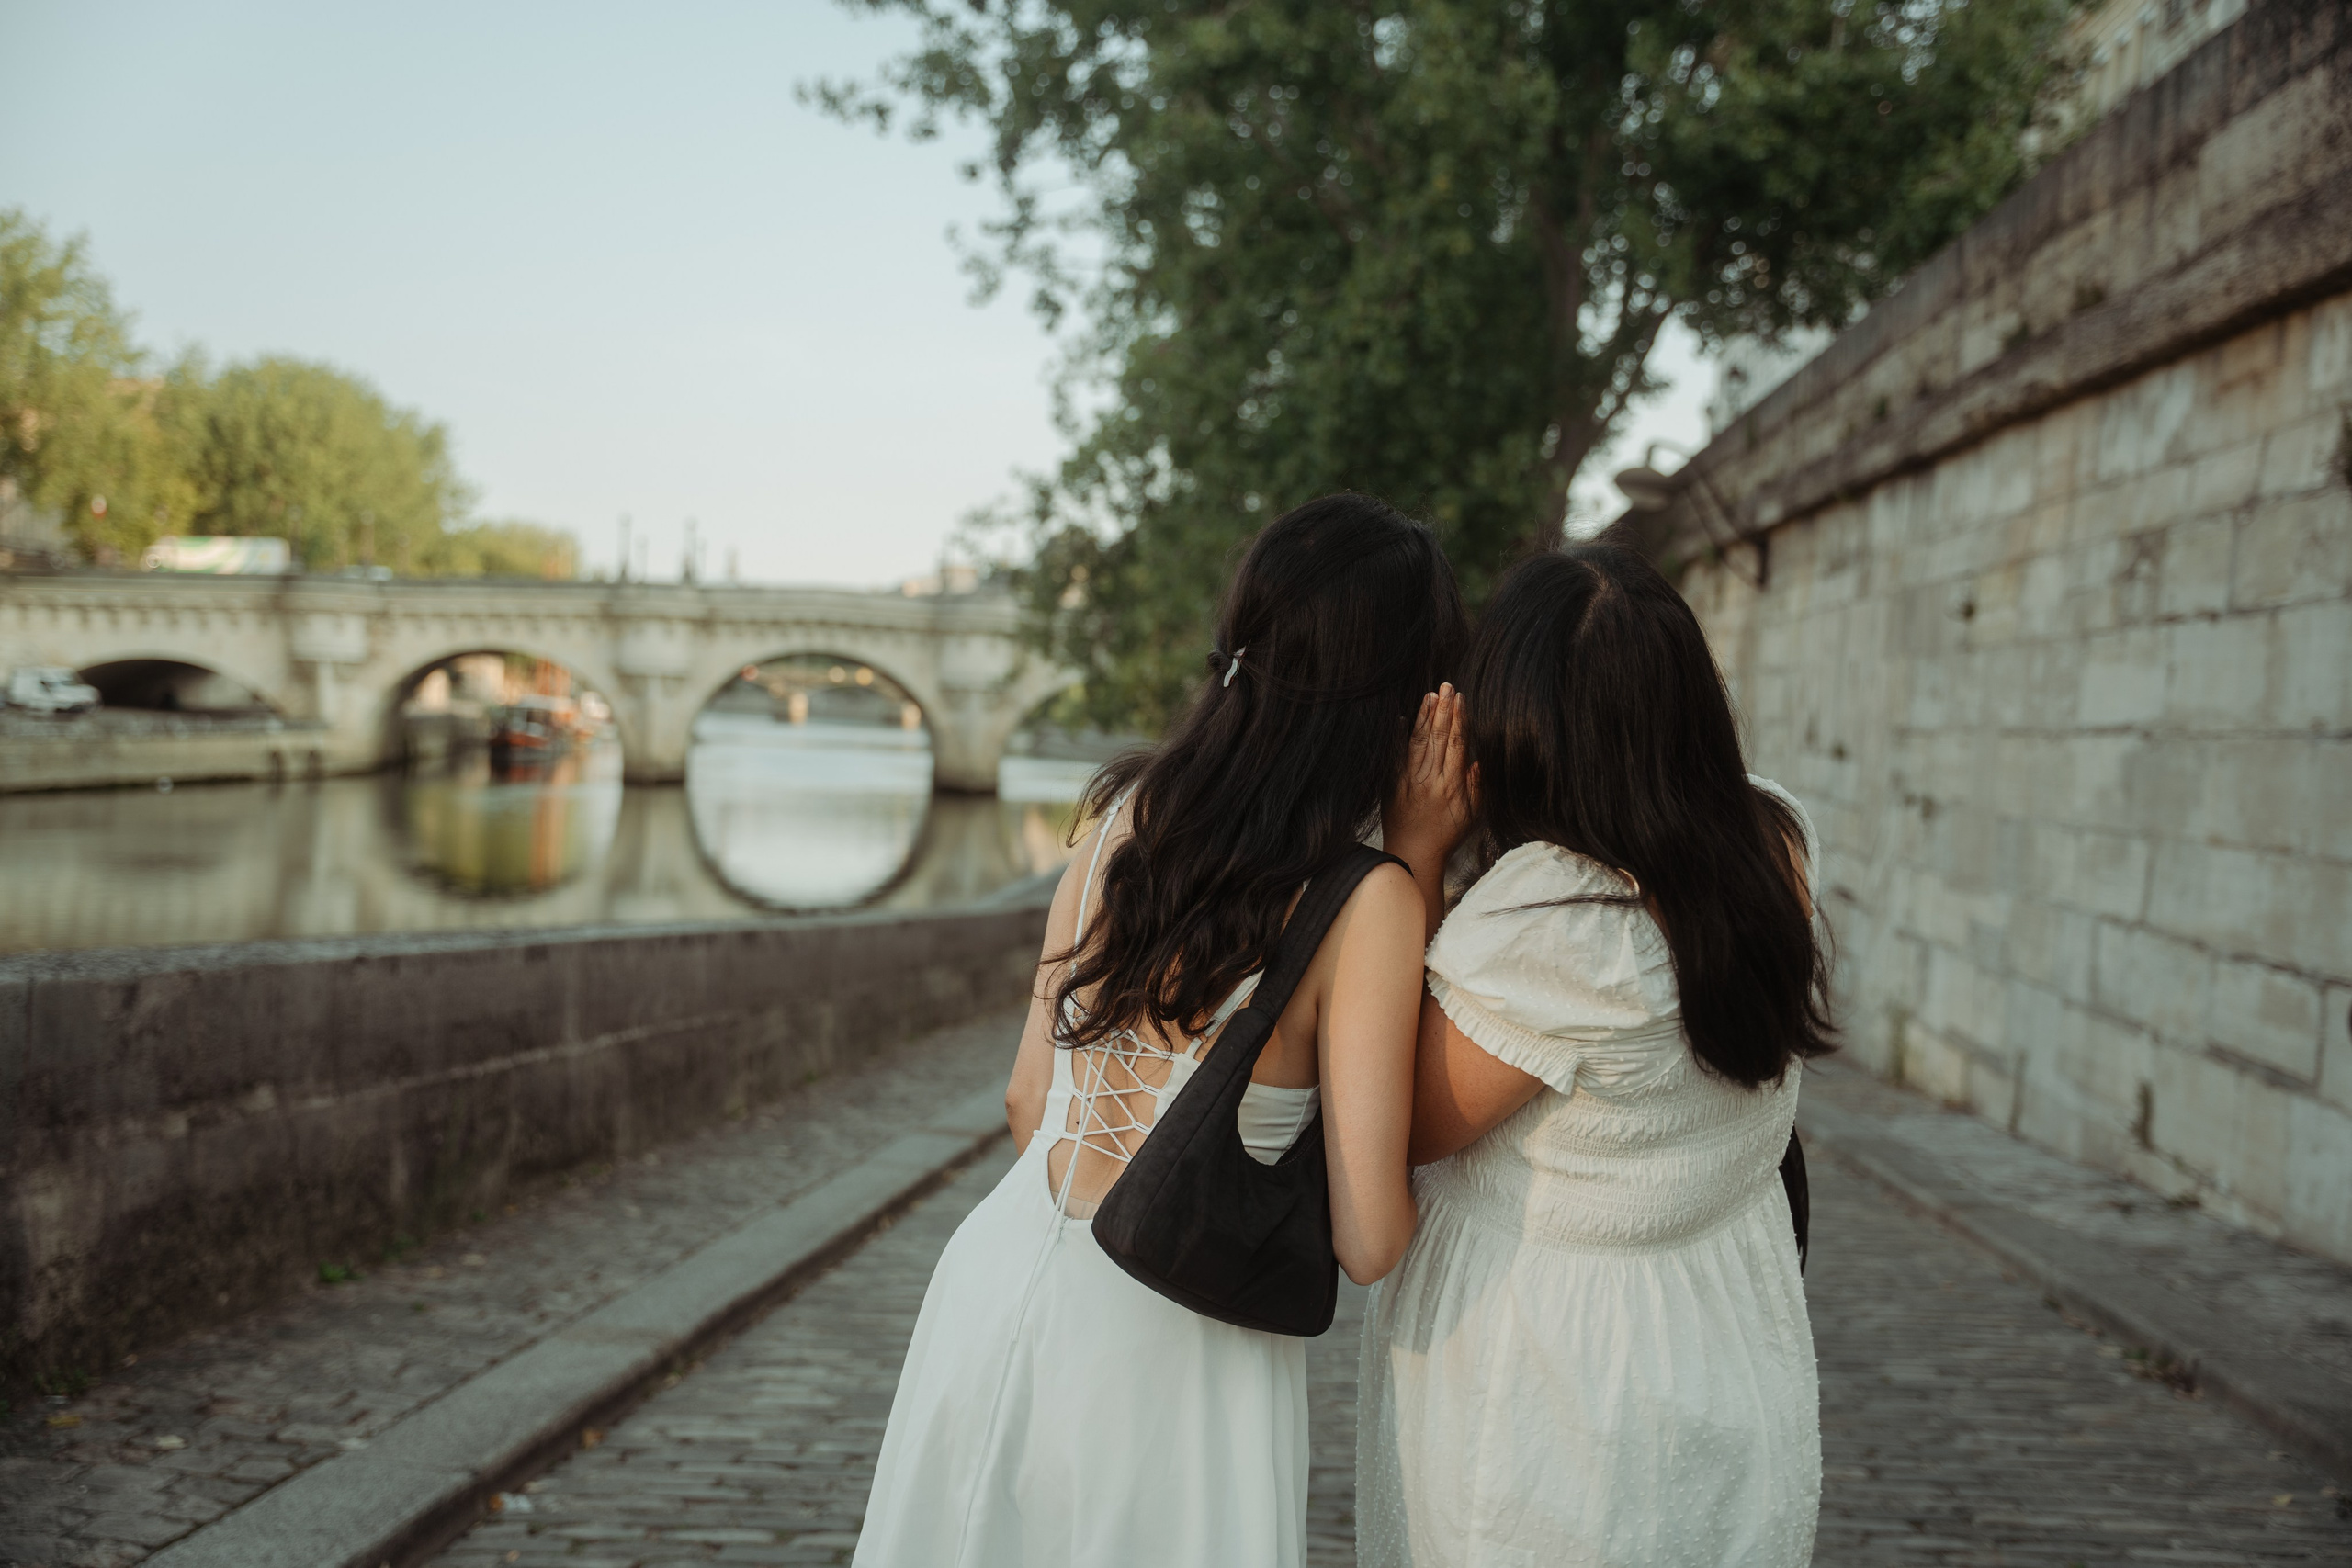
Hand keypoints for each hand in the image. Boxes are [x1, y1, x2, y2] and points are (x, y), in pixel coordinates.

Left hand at [1384, 685, 1475, 869]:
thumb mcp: (1472, 816)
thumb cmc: (1447, 837)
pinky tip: (1400, 718)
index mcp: (1452, 785)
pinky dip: (1398, 737)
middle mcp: (1430, 779)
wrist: (1413, 855)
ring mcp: (1409, 780)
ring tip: (1430, 695)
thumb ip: (1477, 787)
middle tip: (1446, 685)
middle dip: (1443, 709)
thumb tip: (1478, 760)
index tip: (1461, 699)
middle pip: (1439, 737)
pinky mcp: (1392, 785)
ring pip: (1418, 742)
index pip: (1458, 744)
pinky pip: (1395, 756)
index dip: (1460, 719)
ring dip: (1424, 717)